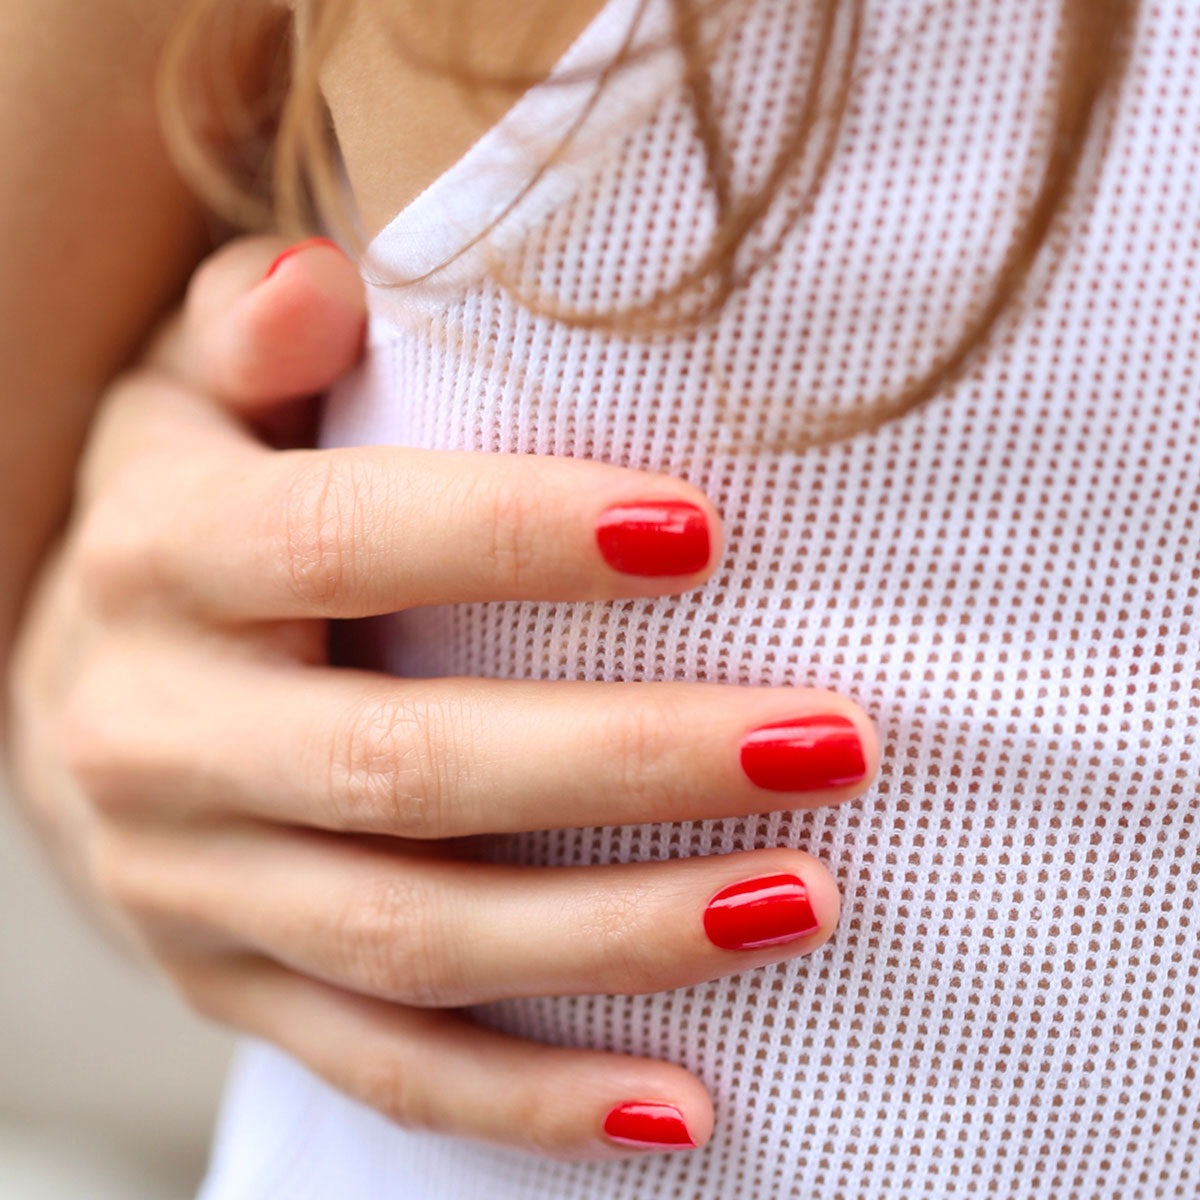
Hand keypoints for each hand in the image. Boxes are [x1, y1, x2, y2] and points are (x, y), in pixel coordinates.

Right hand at [7, 236, 879, 1158]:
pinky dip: (536, 1100)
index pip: (345, 546)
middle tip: (829, 741)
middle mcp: (162, 741)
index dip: (517, 539)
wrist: (79, 696)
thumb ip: (250, 331)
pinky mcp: (238, 990)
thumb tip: (325, 281)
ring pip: (419, 941)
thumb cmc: (182, 519)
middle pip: (411, 771)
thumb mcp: (186, 401)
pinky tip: (686, 1103)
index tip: (707, 535)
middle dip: (630, 762)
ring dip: (620, 935)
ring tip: (802, 899)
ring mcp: (196, 893)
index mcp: (162, 566)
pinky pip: (389, 1068)